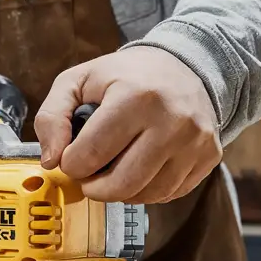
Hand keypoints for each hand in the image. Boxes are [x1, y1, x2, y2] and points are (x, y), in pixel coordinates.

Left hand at [34, 49, 221, 204]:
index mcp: (134, 96)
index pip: (89, 154)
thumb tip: (51, 160)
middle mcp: (171, 120)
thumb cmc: (127, 76)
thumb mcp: (79, 80)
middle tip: (88, 176)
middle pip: (120, 184)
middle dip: (93, 188)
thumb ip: (52, 116)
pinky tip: (139, 171)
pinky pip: (170, 194)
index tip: (71, 157)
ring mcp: (195, 141)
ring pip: (146, 195)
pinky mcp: (209, 156)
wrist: (186, 66)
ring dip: (120, 192)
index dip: (70, 164)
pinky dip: (147, 191)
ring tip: (112, 172)